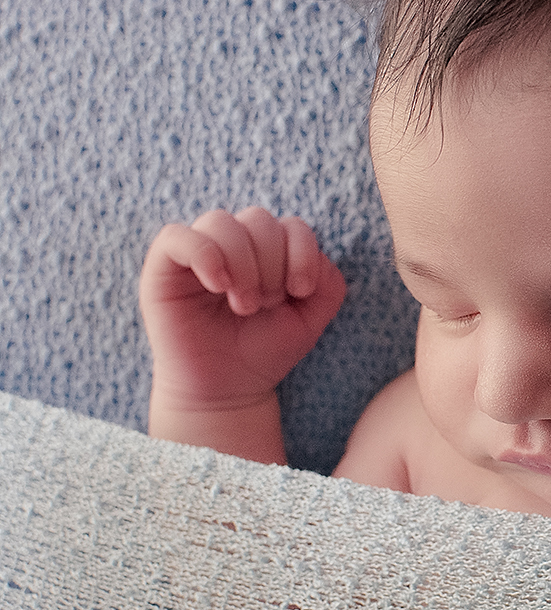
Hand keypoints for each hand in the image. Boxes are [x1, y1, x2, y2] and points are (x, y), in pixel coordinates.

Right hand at [139, 208, 345, 413]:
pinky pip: (176, 237)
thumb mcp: (310, 319)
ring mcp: (198, 252)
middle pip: (258, 219)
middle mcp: (234, 244)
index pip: (291, 225)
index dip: (302, 253)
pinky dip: (204, 254)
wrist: (227, 390)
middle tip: (265, 305)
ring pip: (221, 222)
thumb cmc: (265, 351)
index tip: (300, 291)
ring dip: (242, 263)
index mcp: (269, 251)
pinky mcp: (164, 267)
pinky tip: (219, 285)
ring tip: (244, 305)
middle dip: (271, 264)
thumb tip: (316, 254)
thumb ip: (327, 283)